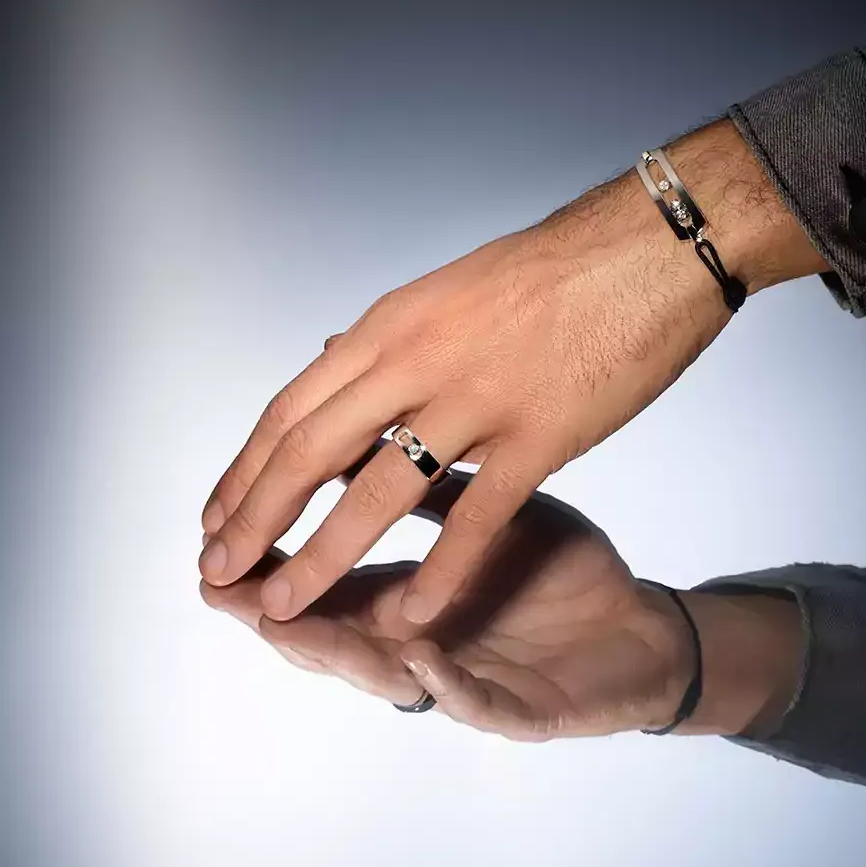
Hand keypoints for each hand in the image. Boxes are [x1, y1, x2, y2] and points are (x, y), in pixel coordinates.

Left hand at [199, 118, 821, 625]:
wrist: (650, 249)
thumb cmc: (556, 269)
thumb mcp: (448, 289)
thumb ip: (389, 336)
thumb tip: (332, 354)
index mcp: (391, 324)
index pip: (291, 409)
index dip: (245, 470)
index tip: (215, 517)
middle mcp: (416, 361)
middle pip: (309, 452)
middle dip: (255, 519)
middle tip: (217, 573)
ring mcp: (476, 400)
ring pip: (375, 493)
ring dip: (320, 556)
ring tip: (282, 605)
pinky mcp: (539, 436)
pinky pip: (477, 519)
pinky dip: (440, 575)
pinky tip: (411, 617)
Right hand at [199, 442, 803, 740]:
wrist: (638, 627)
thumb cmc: (557, 570)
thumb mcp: (490, 503)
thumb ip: (421, 471)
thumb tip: (359, 412)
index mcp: (400, 593)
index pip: (318, 574)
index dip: (268, 554)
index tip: (212, 530)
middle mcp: (413, 642)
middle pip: (329, 630)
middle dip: (272, 607)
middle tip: (220, 586)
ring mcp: (460, 679)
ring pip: (383, 676)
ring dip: (338, 651)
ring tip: (286, 626)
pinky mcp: (517, 710)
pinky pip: (476, 701)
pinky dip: (445, 684)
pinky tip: (419, 660)